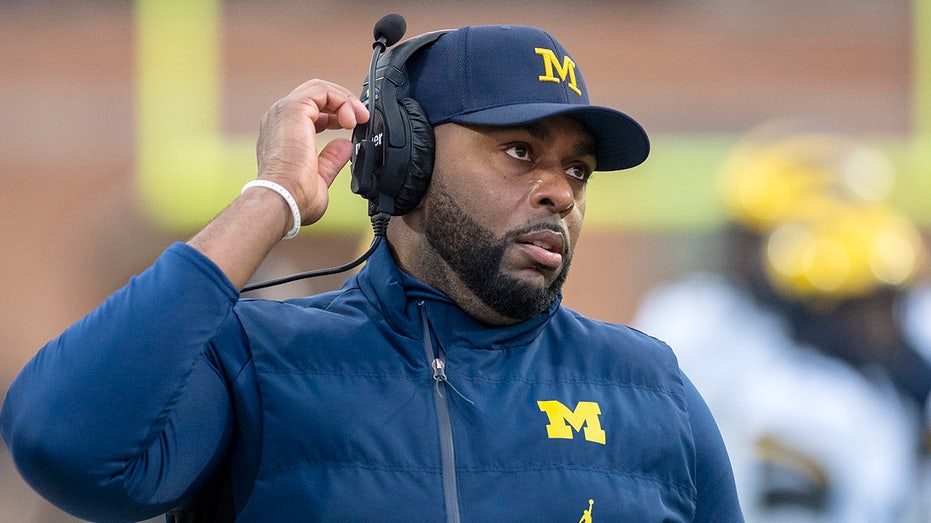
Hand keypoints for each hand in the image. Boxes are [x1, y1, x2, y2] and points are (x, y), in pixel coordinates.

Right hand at [255, 79, 369, 225]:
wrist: (284, 199)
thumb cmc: (295, 198)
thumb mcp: (320, 177)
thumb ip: (331, 159)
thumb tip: (344, 146)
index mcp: (283, 134)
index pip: (311, 111)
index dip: (335, 113)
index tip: (353, 125)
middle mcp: (280, 119)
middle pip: (316, 95)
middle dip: (343, 103)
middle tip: (362, 118)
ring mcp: (284, 112)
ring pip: (319, 89)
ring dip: (345, 100)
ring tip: (359, 118)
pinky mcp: (293, 109)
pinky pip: (321, 91)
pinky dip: (341, 100)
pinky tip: (351, 119)